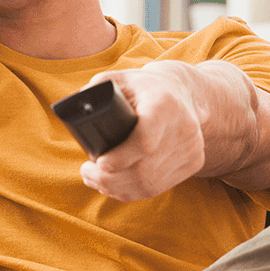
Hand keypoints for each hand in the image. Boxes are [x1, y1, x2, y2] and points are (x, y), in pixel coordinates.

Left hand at [77, 62, 209, 200]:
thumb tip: (74, 108)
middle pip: (144, 169)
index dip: (120, 157)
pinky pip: (158, 187)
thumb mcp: (120, 78)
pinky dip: (132, 192)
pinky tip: (114, 187)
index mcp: (164, 104)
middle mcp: (184, 128)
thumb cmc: (143, 86)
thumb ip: (96, 89)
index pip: (145, 140)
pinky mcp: (194, 163)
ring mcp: (192, 148)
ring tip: (95, 180)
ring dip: (116, 188)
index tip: (98, 162)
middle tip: (87, 172)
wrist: (185, 93)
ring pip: (149, 184)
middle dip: (109, 178)